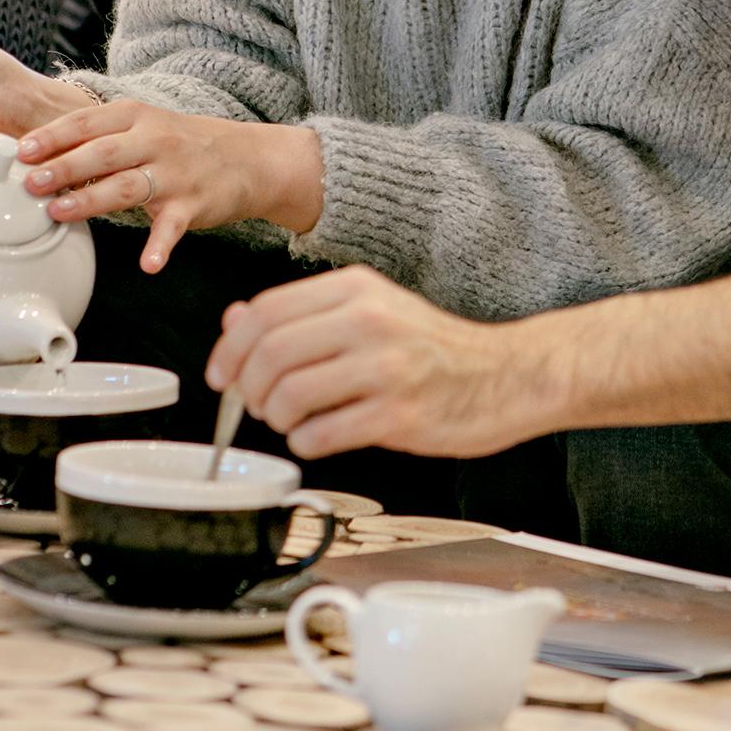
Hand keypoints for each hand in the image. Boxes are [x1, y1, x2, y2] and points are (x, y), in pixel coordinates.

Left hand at [18, 102, 323, 271]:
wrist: (248, 159)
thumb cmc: (184, 144)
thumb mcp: (144, 125)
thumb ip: (100, 137)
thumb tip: (42, 156)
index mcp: (137, 116)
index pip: (88, 121)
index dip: (53, 136)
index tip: (22, 151)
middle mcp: (155, 140)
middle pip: (103, 153)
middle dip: (64, 167)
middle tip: (31, 183)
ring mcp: (175, 173)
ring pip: (127, 187)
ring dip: (91, 200)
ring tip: (59, 213)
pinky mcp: (193, 205)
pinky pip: (172, 228)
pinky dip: (160, 247)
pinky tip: (147, 265)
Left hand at [205, 265, 543, 459]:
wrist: (507, 375)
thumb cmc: (434, 349)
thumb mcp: (371, 310)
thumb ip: (303, 314)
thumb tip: (235, 321)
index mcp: (356, 288)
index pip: (265, 311)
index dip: (230, 349)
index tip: (223, 377)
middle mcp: (369, 320)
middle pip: (270, 353)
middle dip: (248, 389)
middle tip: (256, 406)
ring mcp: (386, 366)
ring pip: (290, 395)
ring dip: (276, 419)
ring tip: (291, 422)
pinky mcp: (399, 413)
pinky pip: (323, 433)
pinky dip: (306, 442)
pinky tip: (318, 437)